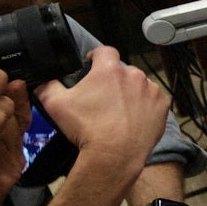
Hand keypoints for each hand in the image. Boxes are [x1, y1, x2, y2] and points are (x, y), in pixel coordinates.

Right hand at [35, 47, 168, 180]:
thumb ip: (47, 86)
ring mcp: (151, 90)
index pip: (104, 51)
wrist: (115, 154)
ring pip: (138, 85)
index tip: (91, 65)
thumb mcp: (55, 104)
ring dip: (129, 92)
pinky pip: (153, 99)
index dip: (96, 57)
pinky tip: (133, 118)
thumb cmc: (87, 128)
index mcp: (109, 69)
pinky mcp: (162, 105)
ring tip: (118, 110)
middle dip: (112, 80)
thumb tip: (43, 80)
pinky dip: (145, 105)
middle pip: (121, 70)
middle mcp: (134, 75)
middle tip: (102, 97)